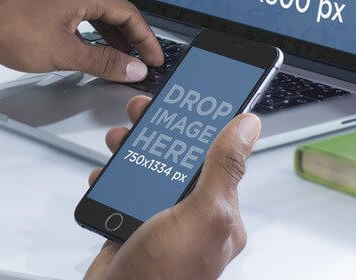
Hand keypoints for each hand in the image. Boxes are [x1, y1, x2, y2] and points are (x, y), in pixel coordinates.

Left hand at [0, 0, 163, 82]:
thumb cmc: (10, 30)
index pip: (128, 13)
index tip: (154, 57)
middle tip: (142, 58)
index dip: (146, 38)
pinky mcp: (43, 7)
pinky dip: (91, 34)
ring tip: (119, 59)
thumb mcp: (64, 53)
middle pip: (115, 10)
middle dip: (132, 36)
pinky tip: (88, 49)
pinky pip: (78, 17)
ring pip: (96, 14)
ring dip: (112, 36)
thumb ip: (102, 61)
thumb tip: (131, 67)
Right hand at [84, 96, 260, 279]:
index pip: (218, 153)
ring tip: (121, 140)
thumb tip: (248, 126)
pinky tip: (107, 173)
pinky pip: (123, 188)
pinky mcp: (131, 225)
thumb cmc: (165, 278)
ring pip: (149, 166)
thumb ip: (224, 169)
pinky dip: (112, 176)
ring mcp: (159, 219)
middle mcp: (191, 213)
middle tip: (144, 112)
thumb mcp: (203, 215)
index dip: (204, 121)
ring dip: (132, 148)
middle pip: (179, 154)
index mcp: (219, 211)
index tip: (192, 94)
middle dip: (161, 129)